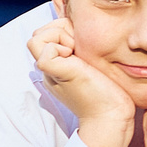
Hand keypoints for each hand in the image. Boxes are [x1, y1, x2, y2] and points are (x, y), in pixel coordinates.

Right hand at [27, 17, 135, 146]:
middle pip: (38, 34)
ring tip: (76, 51)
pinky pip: (44, 50)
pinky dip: (59, 46)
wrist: (111, 117)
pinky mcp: (56, 73)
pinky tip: (75, 58)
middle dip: (59, 29)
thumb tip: (84, 34)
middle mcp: (50, 69)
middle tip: (78, 45)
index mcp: (57, 67)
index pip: (46, 35)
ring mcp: (50, 72)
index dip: (63, 30)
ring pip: (36, 38)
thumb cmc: (109, 93)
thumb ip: (83, 53)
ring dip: (59, 36)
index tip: (83, 43)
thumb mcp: (93, 66)